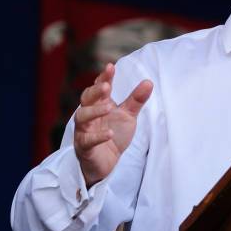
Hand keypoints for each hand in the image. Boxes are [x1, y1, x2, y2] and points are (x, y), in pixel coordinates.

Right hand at [73, 63, 152, 186]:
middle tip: (105, 86)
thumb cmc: (114, 134)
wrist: (106, 163)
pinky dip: (98, 136)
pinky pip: (88, 140)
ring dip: (94, 111)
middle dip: (94, 91)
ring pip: (82, 117)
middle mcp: (89, 115)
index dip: (104, 77)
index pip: (99, 88)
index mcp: (99, 104)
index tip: (110, 67)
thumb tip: (148, 81)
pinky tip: (110, 134)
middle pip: (86, 99)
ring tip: (109, 108)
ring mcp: (84, 130)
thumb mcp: (128, 116)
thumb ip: (136, 100)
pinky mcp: (84, 147)